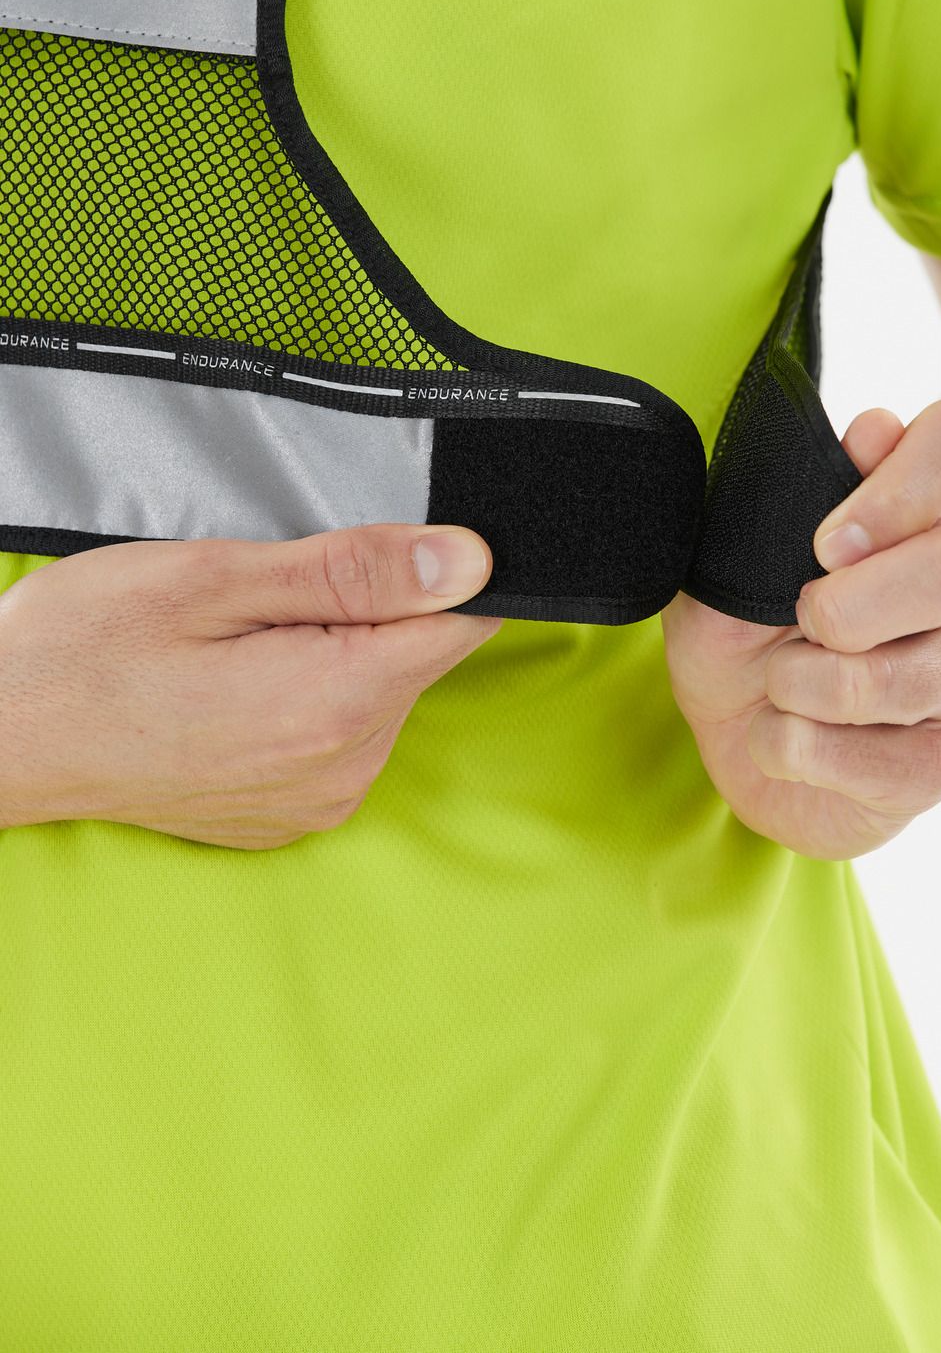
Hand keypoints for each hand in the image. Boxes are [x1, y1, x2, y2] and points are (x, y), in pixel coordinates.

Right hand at [0, 523, 499, 849]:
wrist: (1, 737)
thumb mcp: (215, 577)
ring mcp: (320, 800)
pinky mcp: (295, 811)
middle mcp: (343, 768)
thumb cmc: (82, 651)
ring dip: (335, 652)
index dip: (433, 569)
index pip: (464, 619)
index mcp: (336, 704)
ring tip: (236, 645)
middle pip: (419, 653)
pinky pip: (343, 733)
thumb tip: (467, 560)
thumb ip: (354, 570)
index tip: (367, 555)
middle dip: (366, 609)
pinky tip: (235, 685)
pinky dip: (309, 696)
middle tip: (263, 600)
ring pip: (382, 689)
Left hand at [664, 398, 940, 858]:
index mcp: (923, 505)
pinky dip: (802, 752)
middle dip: (845, 605)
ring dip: (801, 685)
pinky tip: (788, 737)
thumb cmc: (749, 616)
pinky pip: (887, 767)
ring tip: (778, 682)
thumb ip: (794, 490)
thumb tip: (875, 430)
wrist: (745, 724)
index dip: (904, 479)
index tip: (825, 541)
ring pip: (902, 680)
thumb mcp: (738, 547)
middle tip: (796, 615)